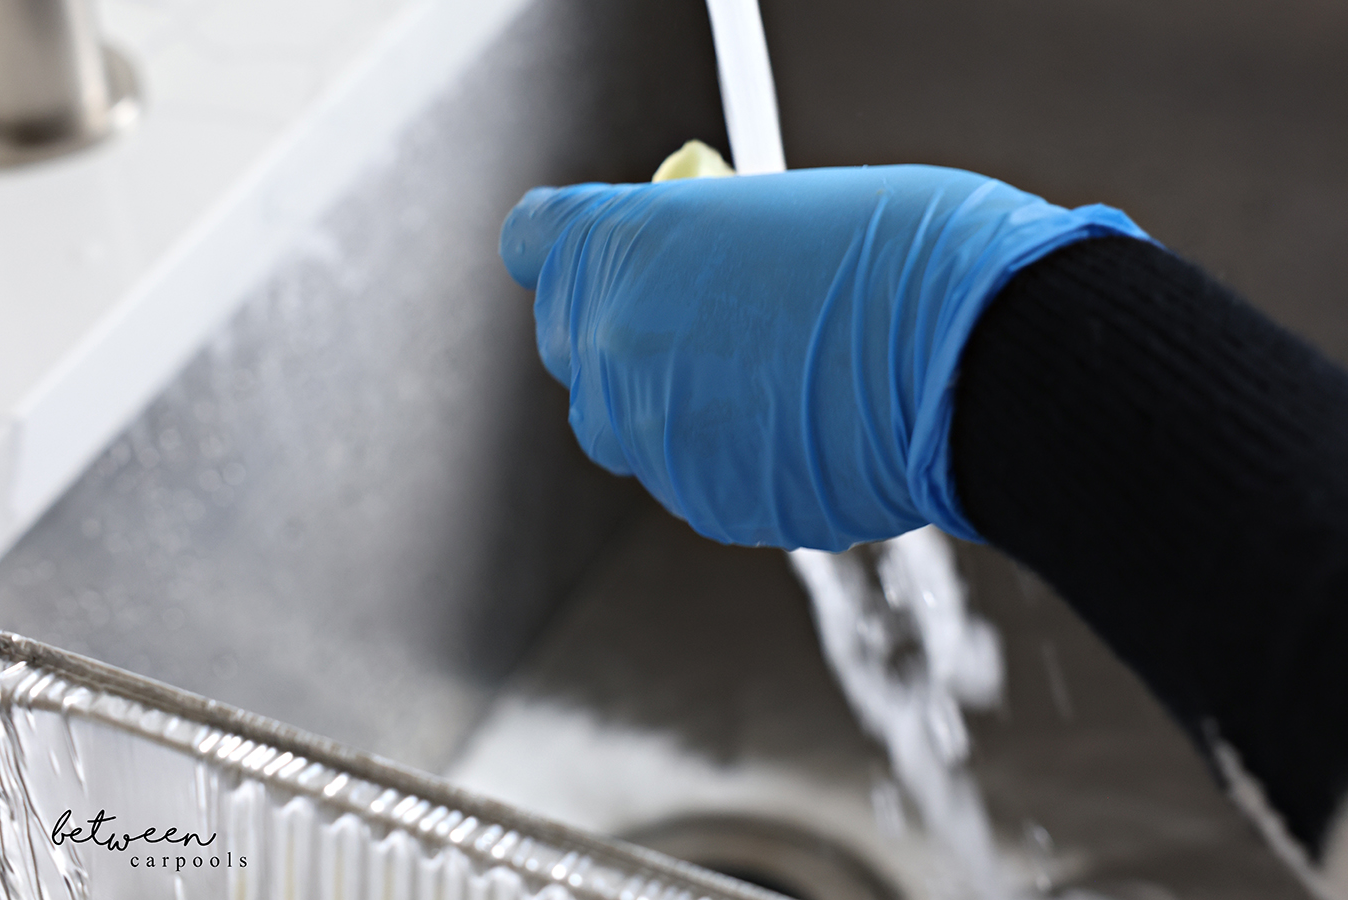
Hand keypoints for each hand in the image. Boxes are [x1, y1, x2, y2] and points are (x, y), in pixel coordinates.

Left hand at [500, 165, 1144, 549]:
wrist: (979, 359)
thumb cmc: (900, 255)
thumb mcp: (776, 208)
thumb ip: (697, 242)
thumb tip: (683, 265)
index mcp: (619, 247)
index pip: (536, 240)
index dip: (572, 243)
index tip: (608, 248)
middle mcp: (611, 346)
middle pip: (574, 338)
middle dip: (623, 323)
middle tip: (704, 310)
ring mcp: (652, 435)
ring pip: (628, 418)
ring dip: (673, 394)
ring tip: (773, 370)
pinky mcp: (704, 502)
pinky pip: (688, 468)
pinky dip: (725, 448)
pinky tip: (804, 420)